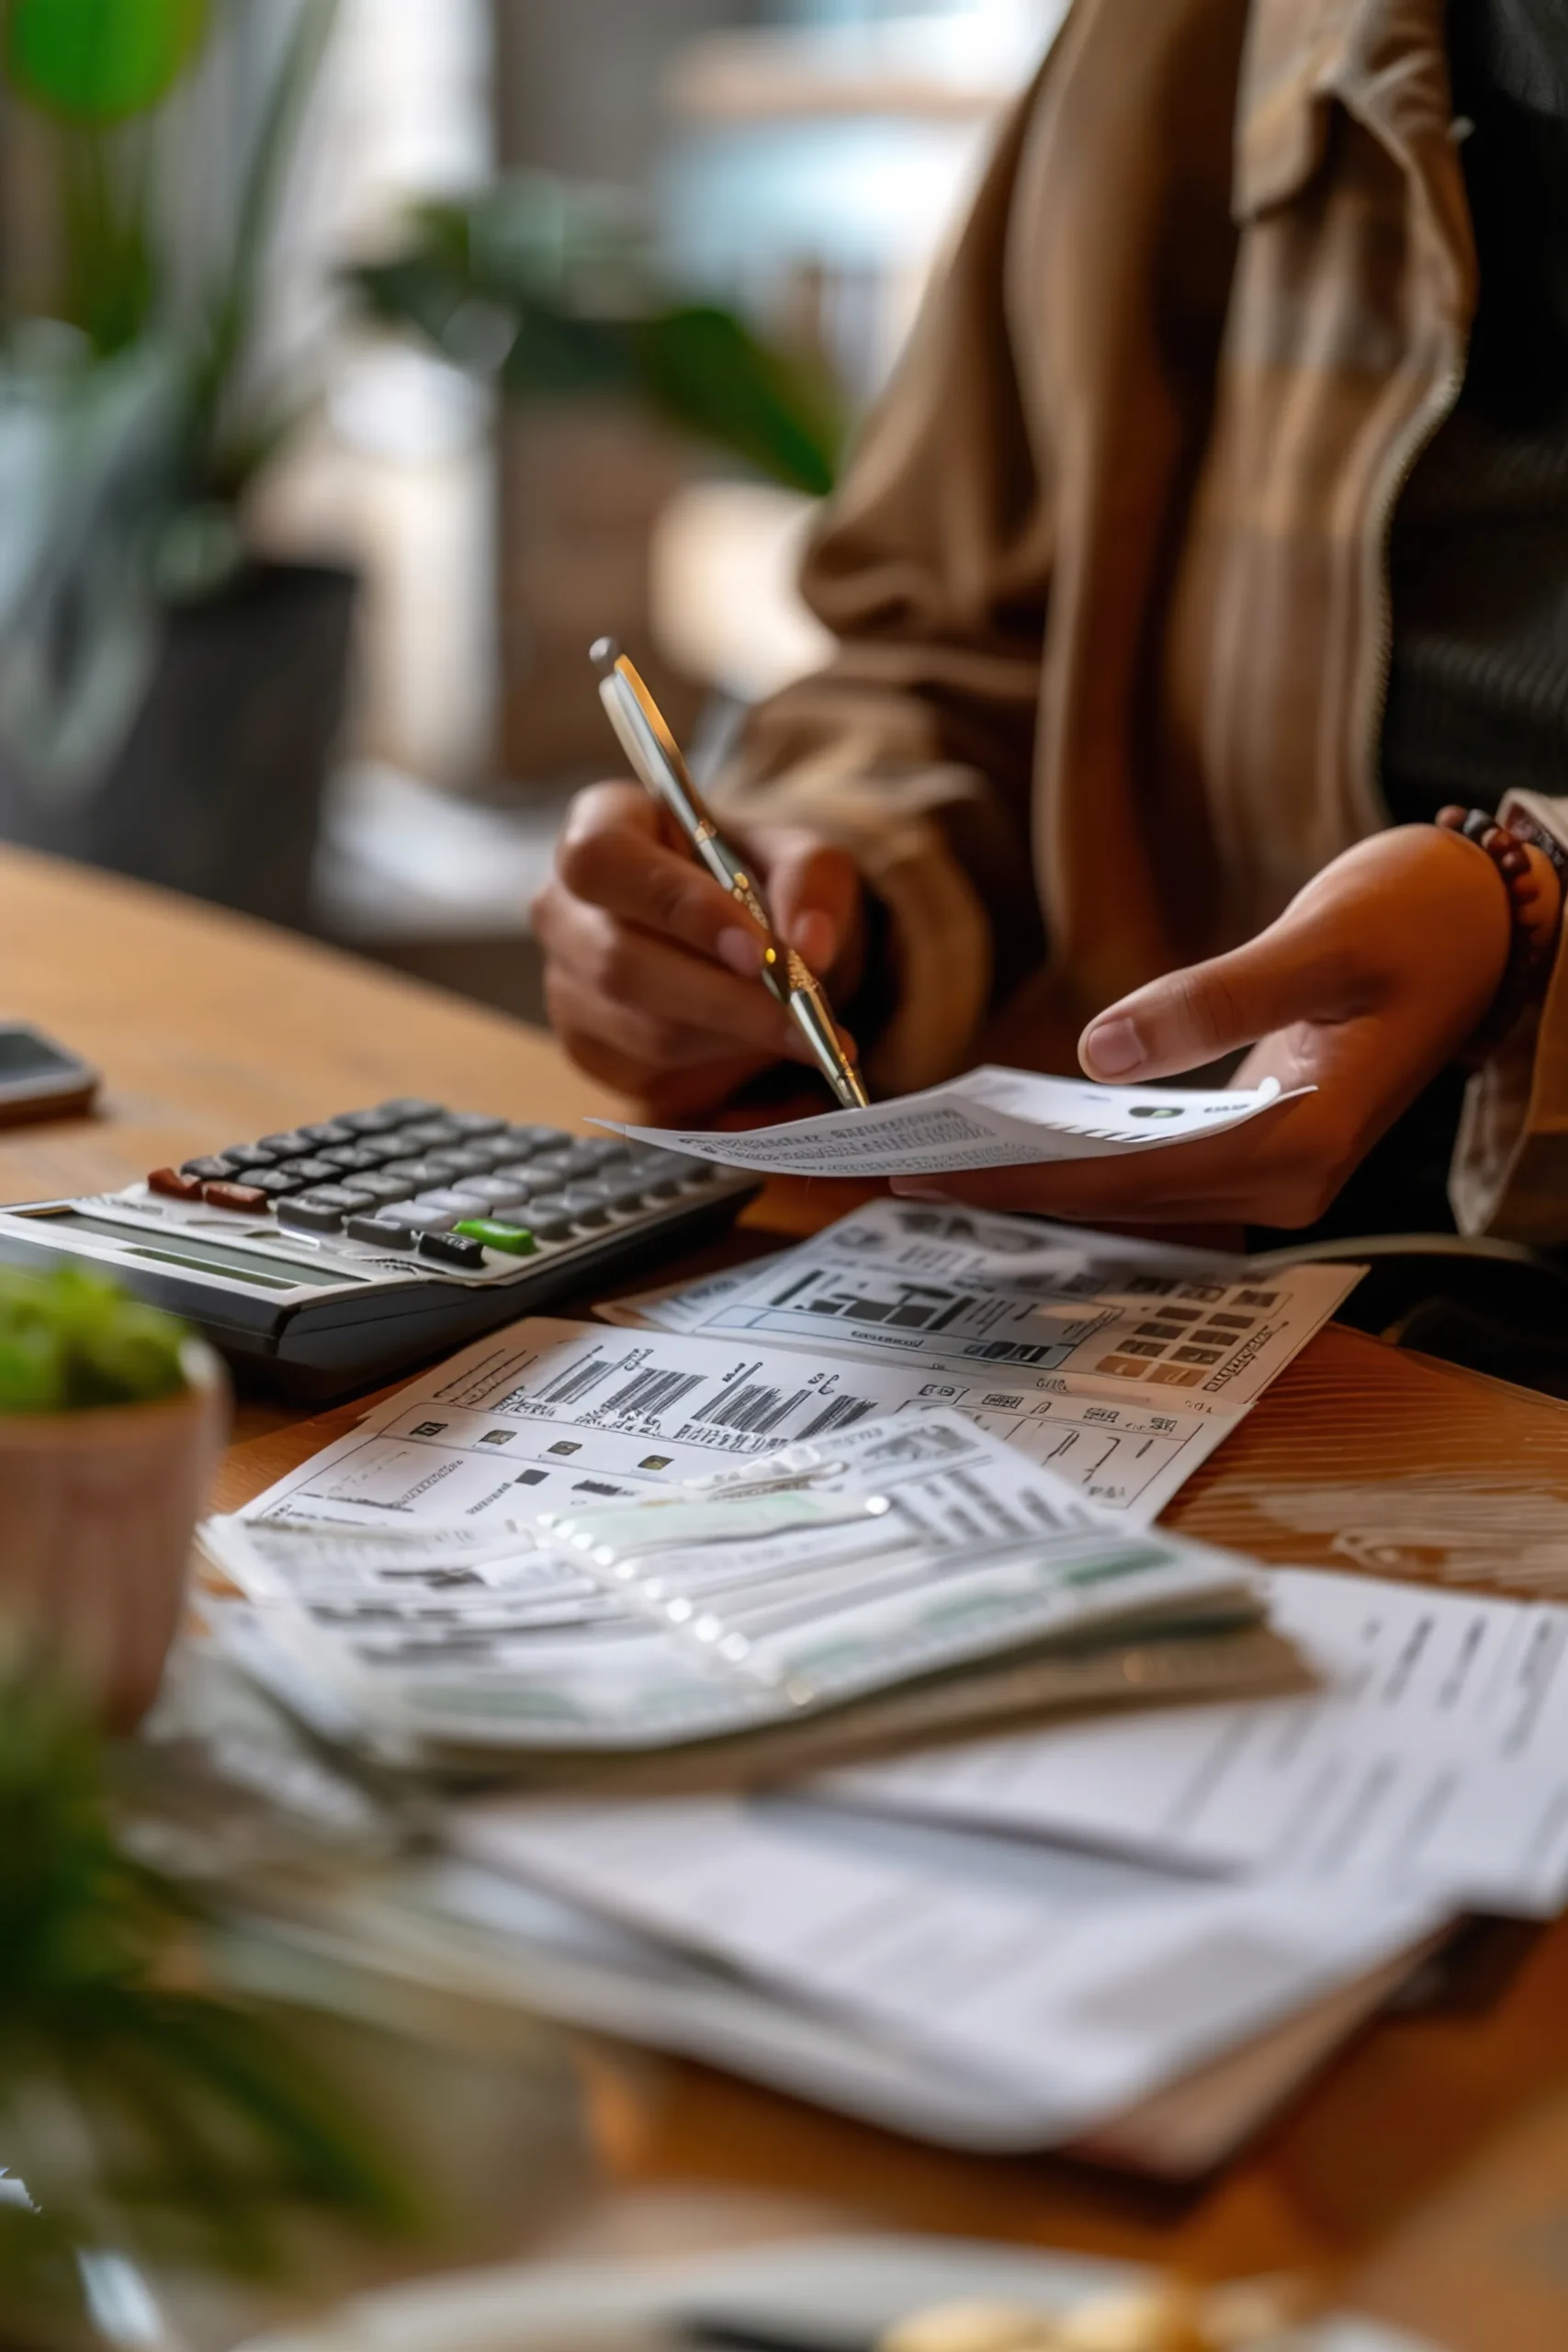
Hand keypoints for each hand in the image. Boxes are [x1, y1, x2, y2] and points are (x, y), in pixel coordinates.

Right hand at [533, 781, 865, 1115]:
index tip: (758, 951)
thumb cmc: (755, 880)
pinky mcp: (586, 1046)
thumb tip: (809, 944)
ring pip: (644, 1029)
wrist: (740, 936)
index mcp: (600, 825)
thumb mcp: (799, 856)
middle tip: (803, 1016)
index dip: (677, 906)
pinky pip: (652, 1071)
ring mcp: (565, 982)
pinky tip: (759, 1044)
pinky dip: (720, 1066)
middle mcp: (562, 905)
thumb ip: (809, 881)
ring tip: (801, 1029)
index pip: (604, 860)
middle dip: (724, 998)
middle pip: (620, 962)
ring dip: (734, 1037)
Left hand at [891, 825, 1512, 1228]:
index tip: (927, 1175)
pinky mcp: (1262, 1137)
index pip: (1125, 1180)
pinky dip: (1082, 1155)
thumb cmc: (1413, 921)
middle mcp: (1286, 1180)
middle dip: (1006, 1188)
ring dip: (1035, 1178)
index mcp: (1299, 1146)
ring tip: (932, 1160)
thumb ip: (1215, 999)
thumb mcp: (1318, 944)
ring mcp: (1275, 1166)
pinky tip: (1012, 1135)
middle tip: (894, 1174)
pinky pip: (1153, 1164)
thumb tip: (1100, 1052)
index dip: (1020, 1179)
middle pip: (1117, 1200)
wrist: (1487, 924)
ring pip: (1130, 1189)